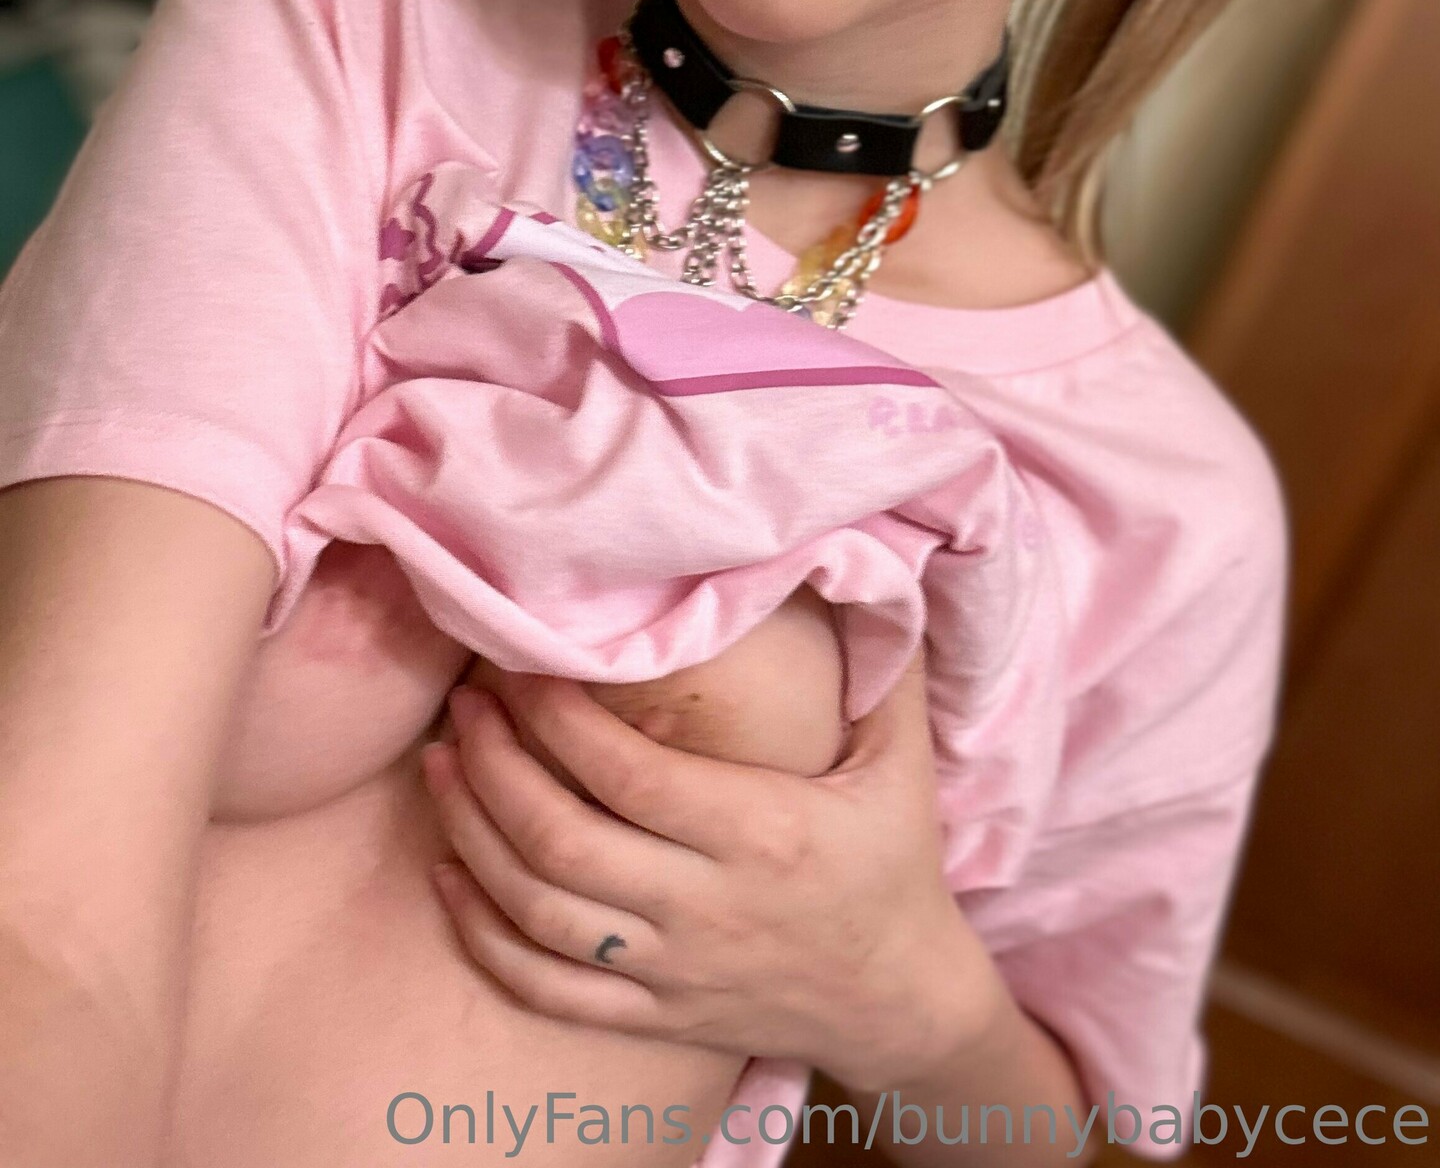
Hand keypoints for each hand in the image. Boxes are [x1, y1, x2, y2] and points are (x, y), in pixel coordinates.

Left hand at [420, 654, 1006, 1090]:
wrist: (901, 1000)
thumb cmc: (896, 862)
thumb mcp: (902, 761)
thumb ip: (880, 665)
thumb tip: (863, 567)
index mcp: (761, 832)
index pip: (630, 775)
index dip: (560, 720)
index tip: (521, 667)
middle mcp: (706, 906)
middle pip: (564, 841)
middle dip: (495, 767)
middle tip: (463, 706)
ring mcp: (672, 970)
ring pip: (539, 912)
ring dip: (471, 837)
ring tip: (438, 766)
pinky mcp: (653, 1016)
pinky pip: (545, 988)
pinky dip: (483, 935)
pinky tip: (448, 876)